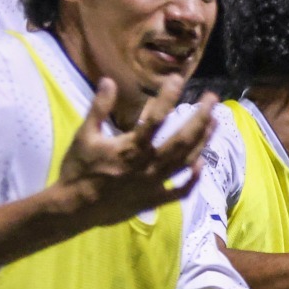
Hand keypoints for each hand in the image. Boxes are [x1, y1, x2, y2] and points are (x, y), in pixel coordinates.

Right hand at [59, 79, 216, 224]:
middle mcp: (149, 165)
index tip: (179, 79)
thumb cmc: (78, 169)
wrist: (74, 208)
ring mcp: (155, 184)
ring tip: (214, 122)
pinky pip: (180, 191)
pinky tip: (201, 165)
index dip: (169, 97)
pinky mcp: (155, 199)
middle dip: (201, 117)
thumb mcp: (84, 135)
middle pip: (183, 139)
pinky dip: (193, 179)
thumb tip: (108, 81)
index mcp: (131, 148)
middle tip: (212, 98)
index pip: (156, 118)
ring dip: (203, 141)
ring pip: (187, 161)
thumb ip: (98, 108)